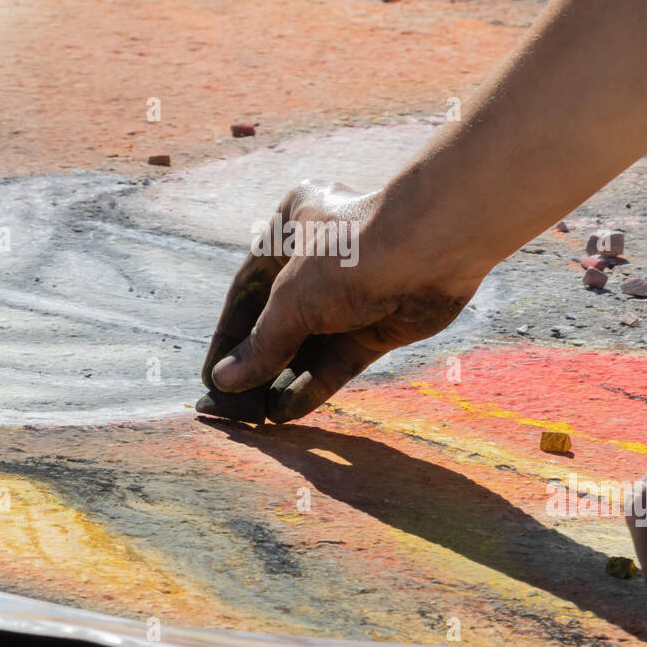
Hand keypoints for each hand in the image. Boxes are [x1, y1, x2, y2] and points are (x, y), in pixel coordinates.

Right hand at [198, 179, 482, 423]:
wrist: (434, 251)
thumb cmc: (352, 255)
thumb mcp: (293, 301)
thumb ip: (261, 345)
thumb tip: (223, 382)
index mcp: (289, 227)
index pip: (247, 293)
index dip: (228, 340)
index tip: (211, 380)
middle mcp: (318, 258)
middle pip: (278, 322)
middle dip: (257, 366)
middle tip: (232, 408)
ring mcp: (351, 293)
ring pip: (309, 346)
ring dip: (282, 381)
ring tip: (255, 418)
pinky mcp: (379, 323)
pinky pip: (338, 361)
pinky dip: (313, 385)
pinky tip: (286, 413)